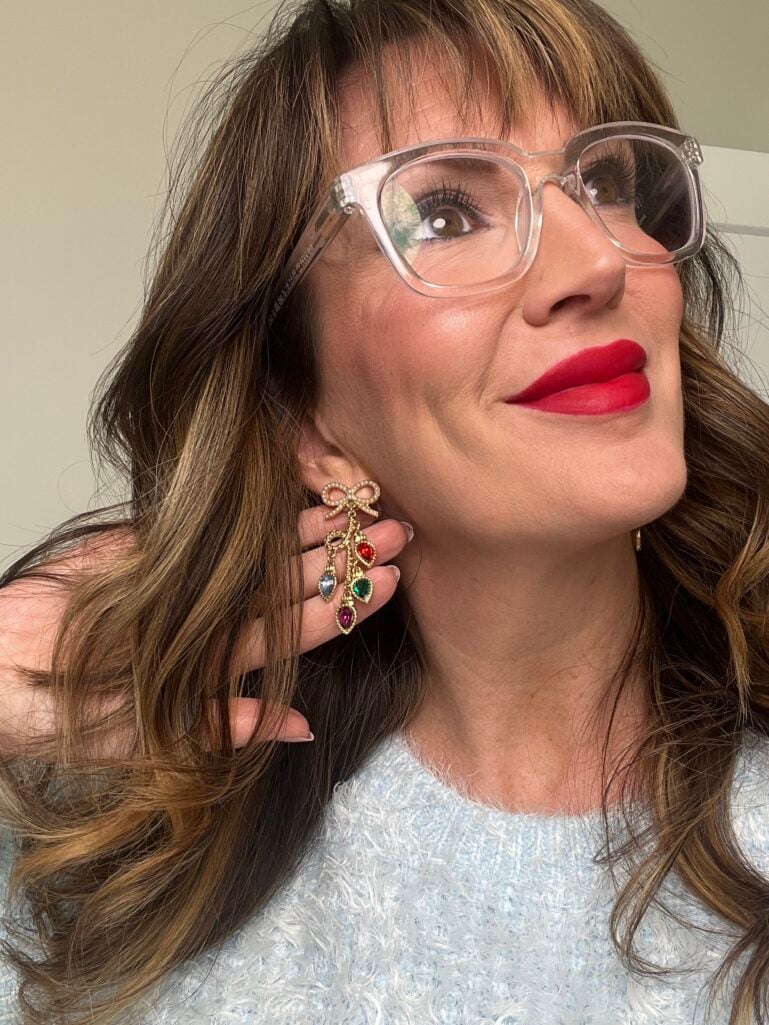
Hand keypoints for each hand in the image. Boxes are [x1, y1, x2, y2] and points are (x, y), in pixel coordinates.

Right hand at [0, 509, 411, 755]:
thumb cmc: (63, 714)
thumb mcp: (144, 738)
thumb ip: (220, 725)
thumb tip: (305, 728)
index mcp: (220, 661)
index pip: (297, 629)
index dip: (344, 606)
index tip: (391, 583)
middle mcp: (214, 618)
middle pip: (291, 585)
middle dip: (345, 561)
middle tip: (401, 532)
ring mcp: (187, 582)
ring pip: (258, 552)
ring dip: (307, 530)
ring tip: (358, 503)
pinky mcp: (151, 549)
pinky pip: (211, 528)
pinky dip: (250, 509)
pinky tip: (289, 487)